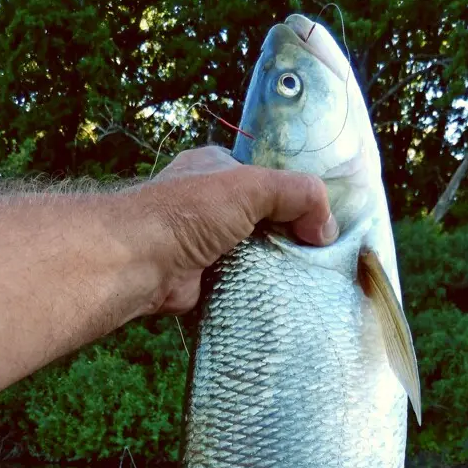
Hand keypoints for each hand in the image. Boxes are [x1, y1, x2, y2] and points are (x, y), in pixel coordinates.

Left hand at [131, 146, 338, 314]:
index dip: (297, 200)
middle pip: (264, 220)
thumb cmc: (190, 212)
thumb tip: (327, 229)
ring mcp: (204, 244)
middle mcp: (209, 205)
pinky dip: (258, 290)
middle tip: (318, 257)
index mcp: (217, 170)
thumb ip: (298, 194)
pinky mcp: (203, 280)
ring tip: (308, 281)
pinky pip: (240, 283)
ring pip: (254, 254)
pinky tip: (281, 298)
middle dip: (289, 237)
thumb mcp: (252, 186)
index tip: (321, 225)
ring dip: (276, 267)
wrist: (140, 262)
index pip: (269, 181)